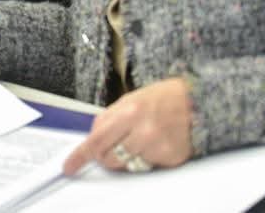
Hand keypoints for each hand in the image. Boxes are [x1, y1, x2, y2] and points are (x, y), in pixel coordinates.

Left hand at [63, 77, 192, 175]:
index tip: (69, 166)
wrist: (195, 102)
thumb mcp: (129, 100)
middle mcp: (143, 131)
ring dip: (126, 157)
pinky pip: (147, 166)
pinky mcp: (171, 159)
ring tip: (139, 140)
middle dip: (105, 155)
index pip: (96, 140)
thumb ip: (109, 119)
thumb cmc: (161, 99)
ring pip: (127, 165)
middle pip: (109, 158)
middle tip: (112, 146)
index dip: (80, 156)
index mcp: (129, 112)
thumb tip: (93, 138)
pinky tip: (156, 143)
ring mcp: (158, 147)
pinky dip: (146, 158)